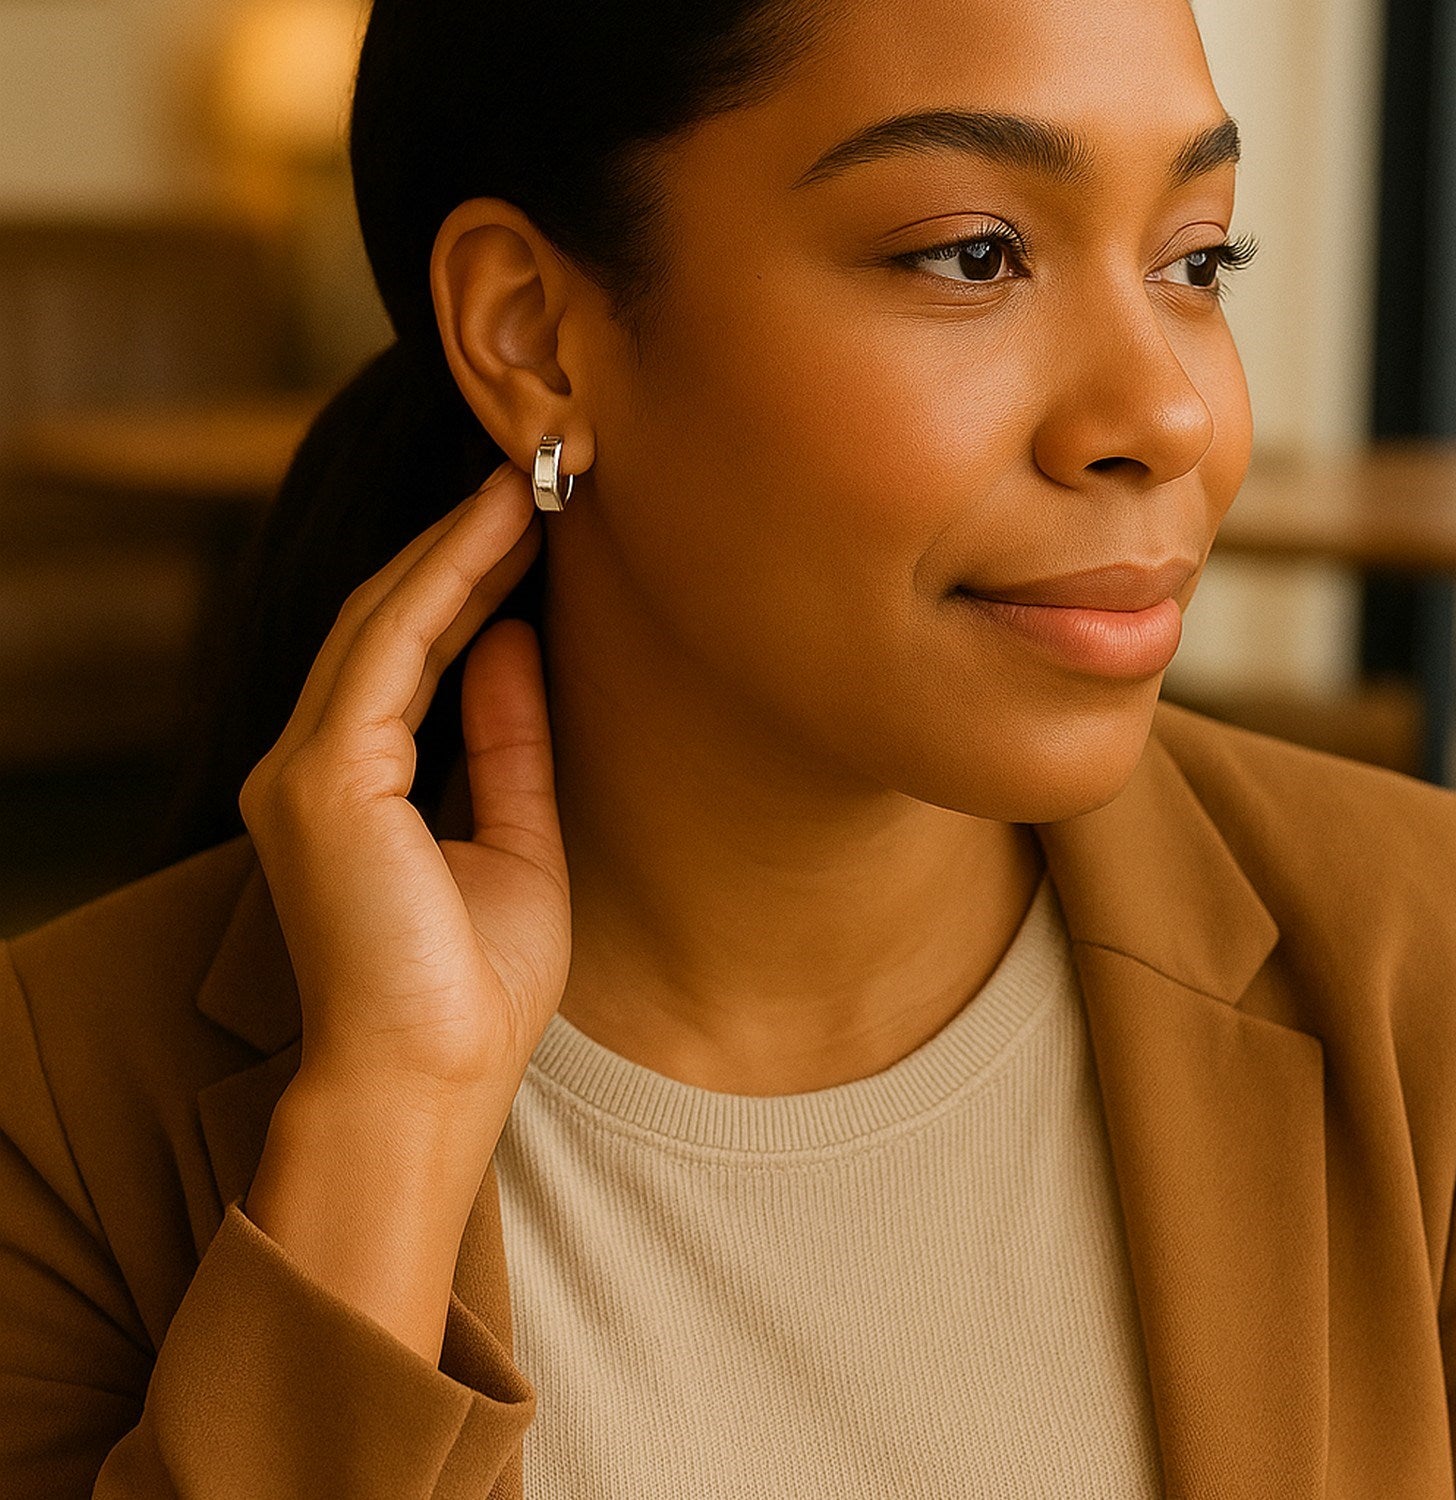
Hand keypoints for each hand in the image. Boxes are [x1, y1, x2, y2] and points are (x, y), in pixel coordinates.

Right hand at [238, 461, 570, 1125]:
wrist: (431, 1083)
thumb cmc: (473, 986)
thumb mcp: (515, 839)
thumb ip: (507, 740)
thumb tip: (517, 639)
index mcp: (354, 789)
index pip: (407, 656)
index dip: (467, 582)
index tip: (533, 528)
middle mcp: (312, 766)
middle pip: (386, 622)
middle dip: (460, 546)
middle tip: (535, 481)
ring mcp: (306, 767)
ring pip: (381, 619)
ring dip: (456, 544)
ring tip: (529, 486)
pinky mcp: (321, 778)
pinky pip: (390, 649)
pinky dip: (448, 582)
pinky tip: (503, 533)